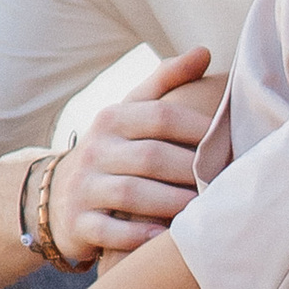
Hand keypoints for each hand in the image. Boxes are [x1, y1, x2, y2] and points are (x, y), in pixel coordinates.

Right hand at [48, 48, 220, 263]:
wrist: (57, 195)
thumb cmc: (112, 149)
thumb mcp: (130, 111)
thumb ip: (166, 81)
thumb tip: (204, 51)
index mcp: (112, 118)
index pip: (160, 116)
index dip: (199, 128)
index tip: (230, 142)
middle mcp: (94, 149)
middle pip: (151, 157)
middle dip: (192, 170)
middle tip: (227, 181)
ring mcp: (84, 187)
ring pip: (132, 194)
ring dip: (173, 203)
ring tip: (205, 210)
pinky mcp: (79, 223)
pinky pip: (109, 231)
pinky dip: (138, 235)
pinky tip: (165, 237)